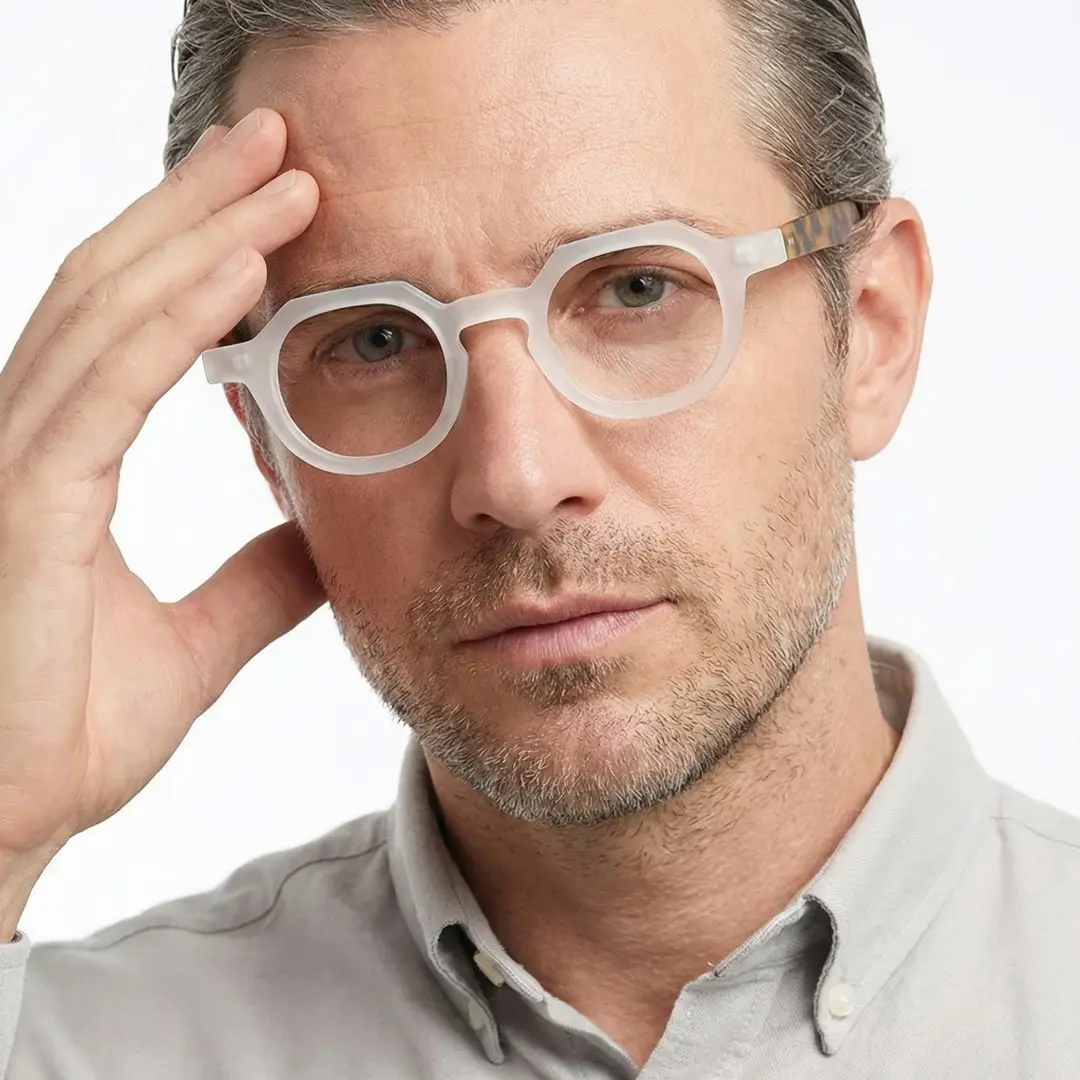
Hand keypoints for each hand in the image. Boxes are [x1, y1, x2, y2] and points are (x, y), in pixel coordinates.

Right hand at [0, 108, 325, 919]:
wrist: (0, 824)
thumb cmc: (63, 735)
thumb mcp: (196, 643)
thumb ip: (254, 583)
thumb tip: (318, 534)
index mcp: (65, 462)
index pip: (130, 323)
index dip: (197, 251)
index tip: (277, 207)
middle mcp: (27, 438)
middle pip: (115, 286)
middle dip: (199, 205)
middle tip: (281, 143)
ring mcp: (13, 462)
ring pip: (107, 310)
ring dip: (200, 233)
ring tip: (284, 176)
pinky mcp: (19, 501)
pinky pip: (105, 382)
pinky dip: (173, 317)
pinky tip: (239, 266)